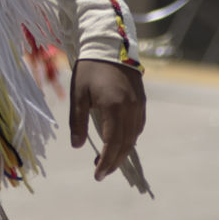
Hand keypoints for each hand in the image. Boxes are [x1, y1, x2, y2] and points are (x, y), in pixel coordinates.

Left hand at [69, 58, 145, 180]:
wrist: (109, 45)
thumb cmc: (89, 68)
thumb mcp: (78, 94)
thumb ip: (77, 121)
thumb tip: (77, 146)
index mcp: (113, 107)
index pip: (112, 143)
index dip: (105, 162)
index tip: (96, 174)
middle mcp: (130, 109)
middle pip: (125, 144)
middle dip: (114, 162)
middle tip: (101, 173)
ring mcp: (138, 105)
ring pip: (133, 137)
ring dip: (122, 152)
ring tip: (107, 161)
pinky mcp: (142, 101)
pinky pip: (138, 127)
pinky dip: (129, 139)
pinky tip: (119, 142)